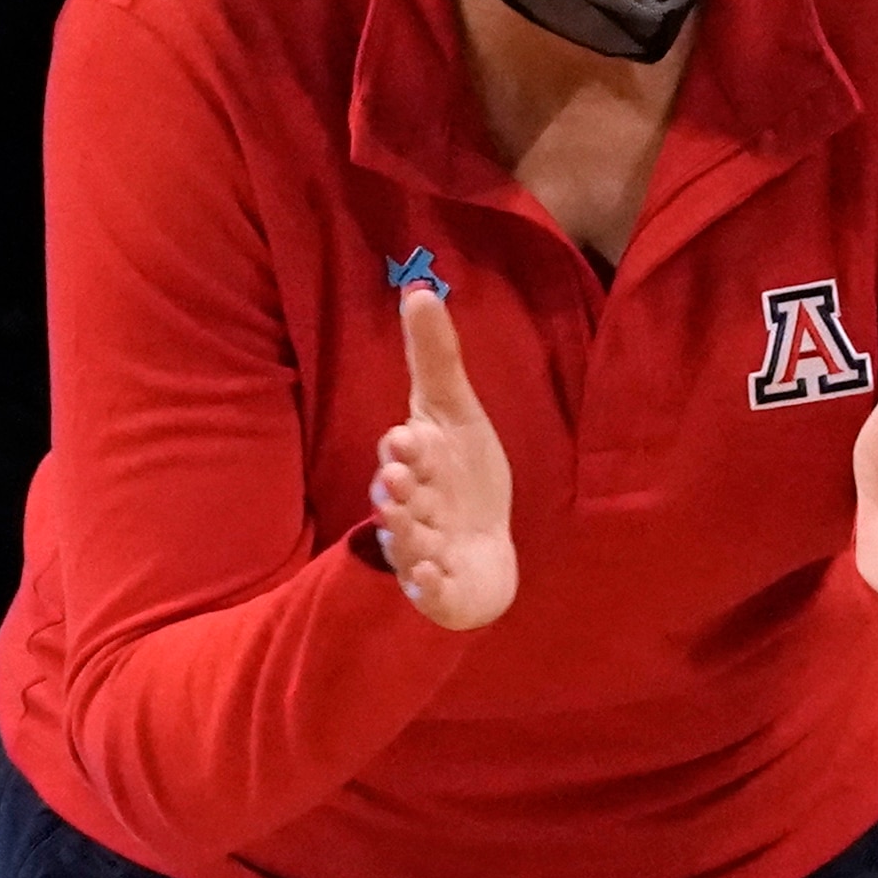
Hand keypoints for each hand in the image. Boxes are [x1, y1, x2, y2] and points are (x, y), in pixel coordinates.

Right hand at [369, 285, 516, 630]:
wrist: (482, 551)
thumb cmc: (462, 477)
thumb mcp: (454, 412)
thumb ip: (435, 356)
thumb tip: (420, 289)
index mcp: (415, 463)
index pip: (404, 452)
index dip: (404, 446)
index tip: (405, 436)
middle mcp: (411, 506)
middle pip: (399, 497)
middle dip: (396, 489)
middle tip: (397, 479)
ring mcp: (421, 549)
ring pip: (408, 541)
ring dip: (405, 533)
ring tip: (409, 524)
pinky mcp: (437, 587)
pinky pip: (428, 588)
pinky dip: (428, 584)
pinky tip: (434, 576)